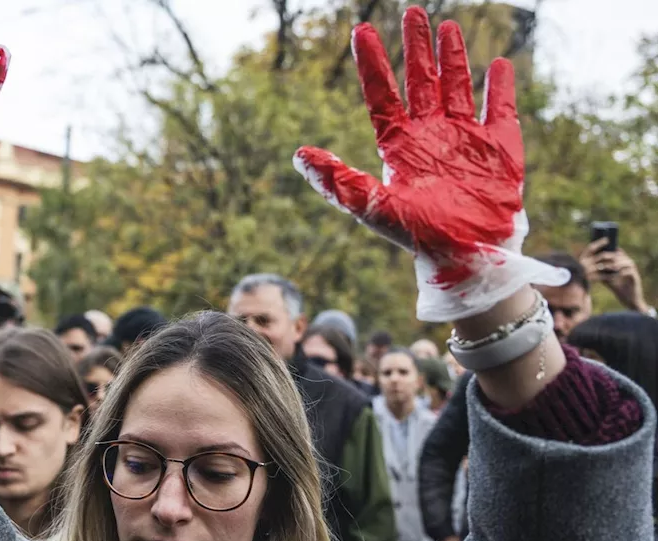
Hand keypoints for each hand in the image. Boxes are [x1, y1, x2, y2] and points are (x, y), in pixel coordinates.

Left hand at [293, 7, 567, 321]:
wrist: (467, 256)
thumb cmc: (419, 237)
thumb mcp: (373, 207)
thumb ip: (338, 181)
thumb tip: (299, 155)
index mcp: (400, 145)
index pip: (382, 94)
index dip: (372, 63)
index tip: (361, 30)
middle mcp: (430, 135)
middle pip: (419, 81)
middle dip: (415, 48)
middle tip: (411, 12)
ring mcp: (465, 137)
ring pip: (457, 86)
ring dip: (452, 57)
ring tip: (448, 26)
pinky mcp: (500, 146)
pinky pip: (501, 109)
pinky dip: (500, 87)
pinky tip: (497, 65)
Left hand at [581, 241, 647, 311]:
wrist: (628, 299)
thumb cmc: (617, 287)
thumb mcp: (607, 278)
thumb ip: (601, 271)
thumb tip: (589, 266)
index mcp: (623, 263)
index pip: (617, 253)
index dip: (610, 250)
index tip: (599, 252)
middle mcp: (629, 265)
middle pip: (622, 256)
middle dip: (612, 256)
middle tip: (602, 257)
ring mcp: (634, 271)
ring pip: (627, 262)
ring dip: (617, 263)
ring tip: (608, 266)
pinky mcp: (636, 278)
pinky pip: (630, 272)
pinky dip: (622, 272)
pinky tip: (615, 274)